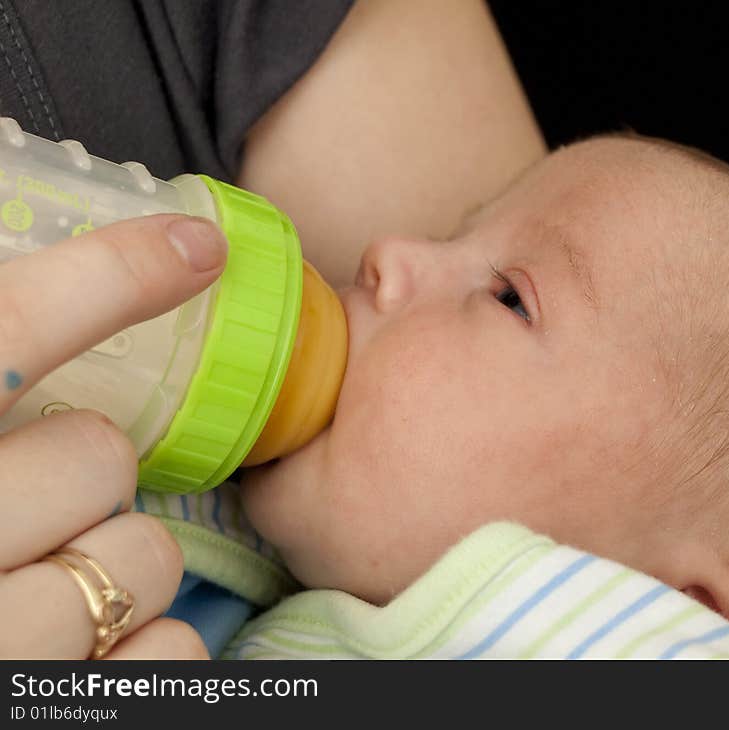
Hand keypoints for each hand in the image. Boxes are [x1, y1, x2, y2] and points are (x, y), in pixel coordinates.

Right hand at [0, 214, 225, 657]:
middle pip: (96, 457)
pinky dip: (145, 646)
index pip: (3, 331)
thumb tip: (18, 335)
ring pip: (144, 554)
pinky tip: (79, 652)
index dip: (110, 274)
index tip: (198, 249)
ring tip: (34, 585)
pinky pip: (172, 650)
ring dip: (113, 561)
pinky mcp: (50, 713)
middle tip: (18, 502)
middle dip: (77, 471)